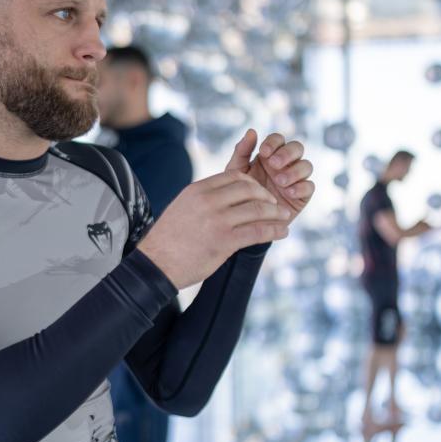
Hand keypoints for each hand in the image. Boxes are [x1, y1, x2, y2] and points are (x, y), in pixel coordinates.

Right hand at [137, 170, 291, 288]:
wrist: (156, 265)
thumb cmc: (169, 240)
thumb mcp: (183, 208)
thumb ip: (203, 200)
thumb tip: (225, 197)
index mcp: (197, 190)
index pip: (234, 176)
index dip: (253, 183)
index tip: (260, 192)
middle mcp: (208, 201)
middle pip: (249, 189)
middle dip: (267, 196)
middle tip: (276, 205)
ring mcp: (217, 220)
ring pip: (257, 209)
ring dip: (275, 213)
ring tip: (284, 218)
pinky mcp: (224, 241)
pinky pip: (258, 231)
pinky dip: (274, 230)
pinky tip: (282, 233)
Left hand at [225, 128, 314, 224]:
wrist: (244, 221)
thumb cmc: (238, 193)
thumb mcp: (236, 172)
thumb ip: (242, 152)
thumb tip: (252, 130)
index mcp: (270, 154)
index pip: (279, 139)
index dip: (274, 142)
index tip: (264, 152)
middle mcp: (286, 164)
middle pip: (297, 148)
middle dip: (287, 154)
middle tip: (274, 164)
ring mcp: (296, 179)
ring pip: (306, 166)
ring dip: (294, 171)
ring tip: (279, 181)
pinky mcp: (302, 195)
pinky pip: (309, 186)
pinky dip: (300, 187)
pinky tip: (288, 192)